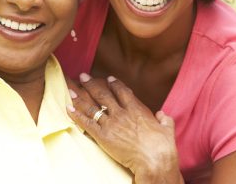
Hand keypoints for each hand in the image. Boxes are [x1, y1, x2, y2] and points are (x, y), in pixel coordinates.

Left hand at [67, 73, 183, 183]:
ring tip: (70, 88)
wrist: (154, 159)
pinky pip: (87, 124)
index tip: (109, 78)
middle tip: (83, 75)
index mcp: (136, 108)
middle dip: (92, 83)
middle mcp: (122, 112)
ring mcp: (112, 124)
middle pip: (103, 94)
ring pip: (92, 107)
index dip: (115, 84)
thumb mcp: (167, 129)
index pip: (122, 91)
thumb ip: (164, 119)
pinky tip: (68, 109)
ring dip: (80, 97)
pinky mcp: (104, 136)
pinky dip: (77, 115)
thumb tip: (162, 114)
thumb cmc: (163, 146)